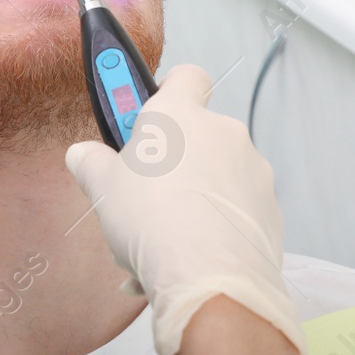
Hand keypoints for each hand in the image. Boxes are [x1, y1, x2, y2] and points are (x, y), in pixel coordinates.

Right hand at [65, 64, 304, 354]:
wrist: (208, 278)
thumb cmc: (150, 220)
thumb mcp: (101, 187)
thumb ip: (91, 162)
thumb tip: (83, 155)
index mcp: (180, 114)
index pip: (185, 76)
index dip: (167, 90)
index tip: (147, 114)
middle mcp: (223, 132)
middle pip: (198, 135)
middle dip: (176, 161)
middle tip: (146, 194)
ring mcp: (253, 171)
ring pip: (219, 176)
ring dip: (197, 196)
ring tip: (167, 238)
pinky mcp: (271, 210)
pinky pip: (238, 210)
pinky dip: (219, 226)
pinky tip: (193, 256)